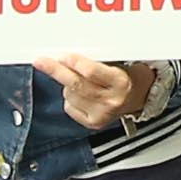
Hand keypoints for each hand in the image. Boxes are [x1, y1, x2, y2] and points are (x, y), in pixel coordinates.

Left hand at [36, 53, 153, 126]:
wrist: (138, 96)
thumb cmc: (125, 76)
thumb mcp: (116, 63)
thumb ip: (93, 61)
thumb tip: (67, 57)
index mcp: (120, 82)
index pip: (92, 72)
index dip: (75, 63)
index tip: (64, 56)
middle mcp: (111, 100)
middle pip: (77, 85)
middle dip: (57, 71)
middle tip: (42, 62)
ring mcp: (101, 114)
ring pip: (70, 95)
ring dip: (67, 85)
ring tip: (78, 79)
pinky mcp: (93, 123)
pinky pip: (70, 108)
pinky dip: (70, 99)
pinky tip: (79, 94)